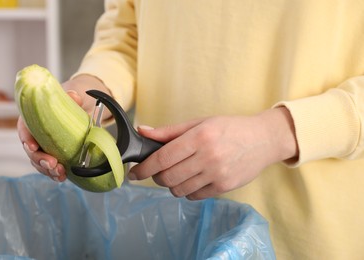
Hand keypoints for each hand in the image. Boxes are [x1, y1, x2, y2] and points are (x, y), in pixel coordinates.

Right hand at [17, 74, 111, 181]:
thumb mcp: (70, 97)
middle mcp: (34, 135)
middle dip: (40, 159)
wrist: (78, 111)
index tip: (32, 146)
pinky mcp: (51, 156)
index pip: (24, 129)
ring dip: (48, 170)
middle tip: (53, 164)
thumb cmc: (68, 103)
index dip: (27, 139)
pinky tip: (62, 177)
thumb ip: (71, 97)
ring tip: (60, 173)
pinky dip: (55, 174)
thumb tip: (74, 96)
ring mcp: (42, 147)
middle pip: (30, 151)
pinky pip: (49, 168)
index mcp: (32, 119)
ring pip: (38, 162)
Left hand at [129, 107, 297, 199]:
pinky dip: (187, 191)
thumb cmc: (230, 128)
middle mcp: (208, 157)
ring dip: (171, 185)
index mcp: (199, 137)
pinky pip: (194, 196)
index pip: (162, 158)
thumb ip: (170, 131)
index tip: (134, 174)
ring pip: (179, 190)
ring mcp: (217, 174)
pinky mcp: (224, 187)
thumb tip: (143, 131)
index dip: (144, 168)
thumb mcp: (200, 122)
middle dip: (156, 177)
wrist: (263, 139)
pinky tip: (192, 180)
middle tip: (157, 171)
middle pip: (168, 177)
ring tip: (177, 174)